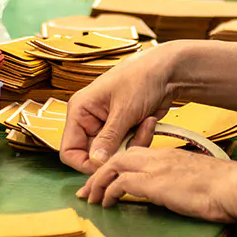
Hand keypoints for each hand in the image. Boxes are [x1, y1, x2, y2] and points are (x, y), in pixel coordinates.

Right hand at [59, 45, 179, 173]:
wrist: (167, 72)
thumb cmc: (141, 78)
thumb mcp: (124, 110)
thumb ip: (108, 139)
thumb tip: (95, 163)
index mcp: (80, 111)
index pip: (69, 150)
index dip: (84, 162)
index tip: (105, 164)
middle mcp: (90, 120)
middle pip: (94, 155)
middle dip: (116, 152)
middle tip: (134, 139)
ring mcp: (108, 126)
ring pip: (113, 154)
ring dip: (132, 145)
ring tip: (146, 124)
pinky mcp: (124, 130)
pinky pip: (127, 148)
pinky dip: (140, 140)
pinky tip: (149, 122)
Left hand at [75, 147, 236, 221]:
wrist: (232, 186)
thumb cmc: (221, 188)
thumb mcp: (193, 180)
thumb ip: (177, 181)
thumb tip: (171, 192)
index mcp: (167, 155)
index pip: (134, 154)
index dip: (115, 166)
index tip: (105, 181)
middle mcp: (158, 157)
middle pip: (118, 157)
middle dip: (99, 173)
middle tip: (87, 190)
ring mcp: (154, 168)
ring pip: (114, 166)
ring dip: (99, 182)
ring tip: (91, 198)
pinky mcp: (153, 183)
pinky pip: (121, 183)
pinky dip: (110, 192)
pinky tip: (107, 203)